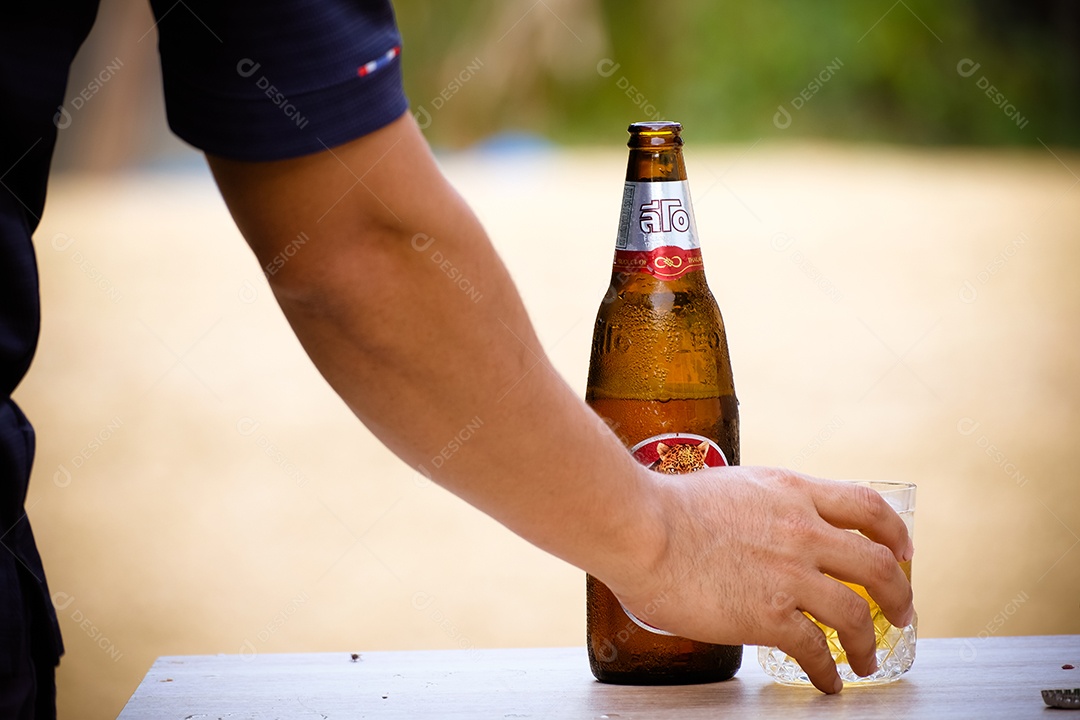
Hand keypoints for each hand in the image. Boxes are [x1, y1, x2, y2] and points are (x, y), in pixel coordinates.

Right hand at [608, 466, 914, 693]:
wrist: (640, 529)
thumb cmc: (667, 506)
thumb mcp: (733, 486)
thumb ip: (763, 505)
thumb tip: (765, 524)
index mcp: (792, 493)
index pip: (867, 507)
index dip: (895, 532)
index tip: (902, 550)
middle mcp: (802, 530)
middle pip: (878, 564)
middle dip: (899, 594)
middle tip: (901, 612)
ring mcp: (789, 574)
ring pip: (857, 614)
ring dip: (868, 643)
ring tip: (866, 659)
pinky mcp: (769, 615)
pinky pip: (816, 650)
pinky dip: (827, 670)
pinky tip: (826, 680)